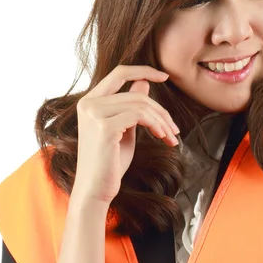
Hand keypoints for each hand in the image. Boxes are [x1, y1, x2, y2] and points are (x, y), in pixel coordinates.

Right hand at [72, 65, 180, 204]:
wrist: (96, 191)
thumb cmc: (110, 162)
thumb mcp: (124, 129)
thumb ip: (131, 106)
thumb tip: (143, 83)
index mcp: (89, 101)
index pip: (119, 73)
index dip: (144, 71)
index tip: (165, 76)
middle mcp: (88, 103)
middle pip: (137, 94)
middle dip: (161, 110)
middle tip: (175, 129)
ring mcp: (94, 113)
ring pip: (141, 104)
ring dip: (162, 121)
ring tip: (170, 137)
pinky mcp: (104, 126)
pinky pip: (140, 115)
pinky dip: (156, 125)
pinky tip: (162, 137)